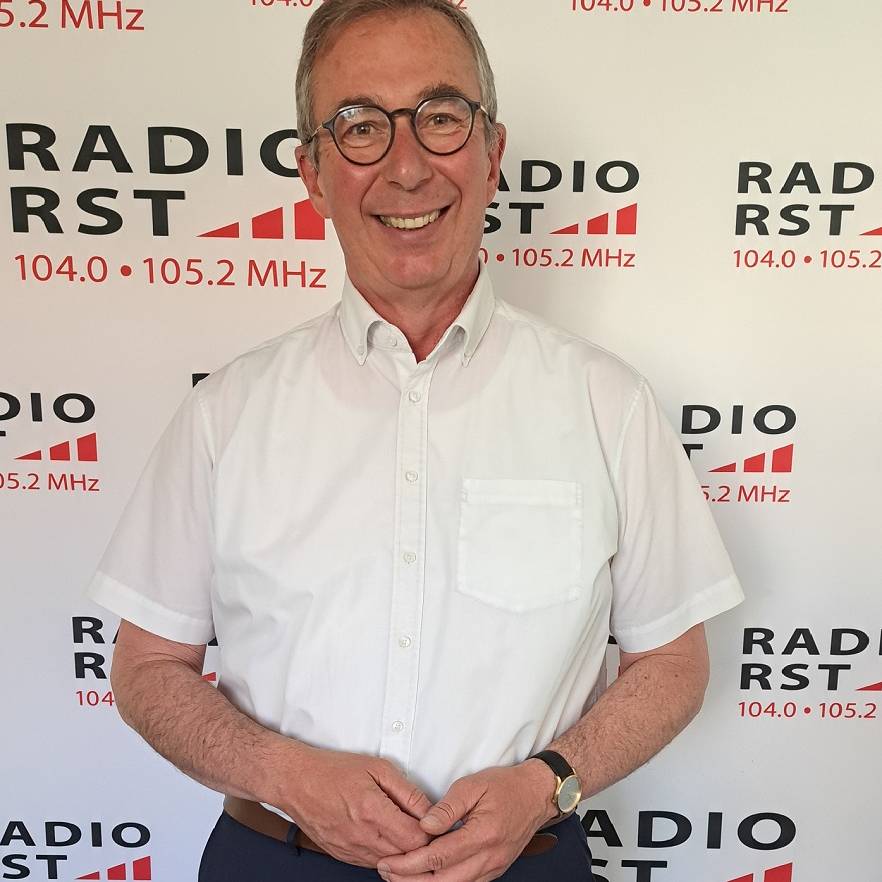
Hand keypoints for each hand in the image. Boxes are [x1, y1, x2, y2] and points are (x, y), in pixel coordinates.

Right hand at [279, 748, 433, 868]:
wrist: (297, 782)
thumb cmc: (333, 771)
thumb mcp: (377, 768)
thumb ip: (407, 791)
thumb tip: (429, 809)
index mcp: (373, 811)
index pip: (416, 838)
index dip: (431, 832)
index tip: (434, 823)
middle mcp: (362, 836)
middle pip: (406, 856)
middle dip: (420, 844)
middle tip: (424, 829)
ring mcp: (350, 850)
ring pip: (390, 864)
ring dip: (401, 851)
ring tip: (404, 831)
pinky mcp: (342, 856)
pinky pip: (372, 864)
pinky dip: (383, 854)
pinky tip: (384, 837)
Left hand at [376, 760, 557, 881]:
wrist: (536, 795)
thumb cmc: (505, 786)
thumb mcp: (473, 786)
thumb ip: (448, 808)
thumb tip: (424, 825)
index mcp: (483, 835)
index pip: (439, 857)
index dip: (411, 862)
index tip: (390, 860)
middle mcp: (489, 858)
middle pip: (443, 880)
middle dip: (411, 879)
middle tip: (386, 871)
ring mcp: (493, 868)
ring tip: (400, 876)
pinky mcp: (493, 870)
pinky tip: (426, 878)